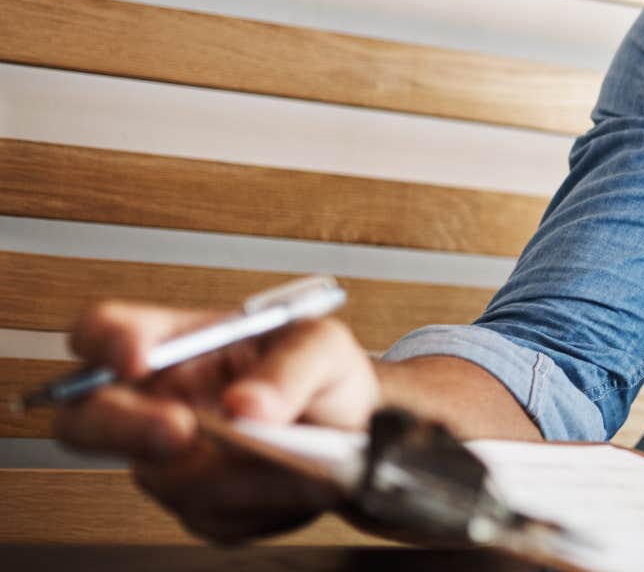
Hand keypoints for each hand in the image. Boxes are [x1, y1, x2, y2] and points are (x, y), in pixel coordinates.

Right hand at [51, 300, 380, 541]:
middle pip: (86, 420)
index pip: (103, 331)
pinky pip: (213, 514)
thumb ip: (291, 366)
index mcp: (176, 344)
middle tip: (182, 430)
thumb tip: (250, 405)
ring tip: (292, 453)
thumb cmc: (322, 374)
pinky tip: (291, 479)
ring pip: (166, 477)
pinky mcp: (200, 506)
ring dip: (236, 472)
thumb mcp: (322, 346)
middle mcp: (158, 402)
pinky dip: (261, 501)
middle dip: (129, 428)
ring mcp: (170, 460)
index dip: (104, 343)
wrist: (354, 430)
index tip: (136, 356)